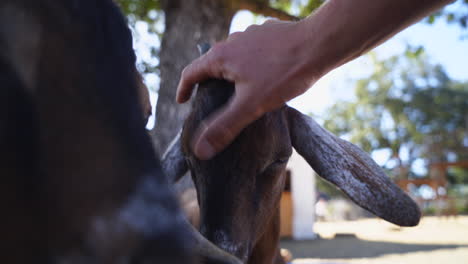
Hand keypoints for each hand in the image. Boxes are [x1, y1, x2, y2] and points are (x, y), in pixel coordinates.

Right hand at [176, 19, 315, 159]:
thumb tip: (200, 150)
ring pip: (233, 56)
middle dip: (208, 82)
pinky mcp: (268, 34)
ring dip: (230, 72)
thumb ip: (224, 127)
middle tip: (210, 100)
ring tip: (238, 90)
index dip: (183, 89)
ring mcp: (250, 35)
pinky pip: (252, 51)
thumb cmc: (283, 73)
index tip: (182, 101)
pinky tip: (263, 75)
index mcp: (220, 57)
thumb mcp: (251, 106)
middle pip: (211, 63)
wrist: (318, 45)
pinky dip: (250, 63)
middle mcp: (232, 42)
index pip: (190, 72)